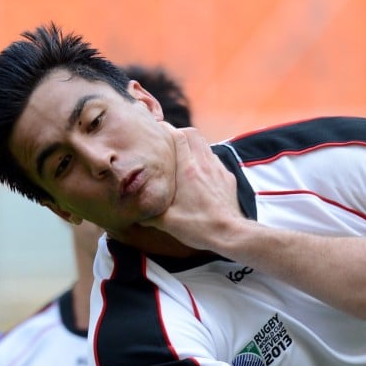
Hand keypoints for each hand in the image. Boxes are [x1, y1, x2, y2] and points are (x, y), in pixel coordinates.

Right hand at [143, 122, 244, 250]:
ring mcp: (219, 170)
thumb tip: (135, 211)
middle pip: (193, 134)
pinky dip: (206, 161)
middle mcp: (204, 164)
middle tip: (170, 146)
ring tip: (183, 159)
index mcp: (187, 169)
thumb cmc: (198, 226)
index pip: (177, 136)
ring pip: (205, 145)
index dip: (166, 130)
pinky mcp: (228, 179)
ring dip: (194, 147)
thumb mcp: (166, 222)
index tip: (157, 134)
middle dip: (180, 135)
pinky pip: (215, 160)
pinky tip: (200, 175)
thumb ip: (148, 212)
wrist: (230, 234)